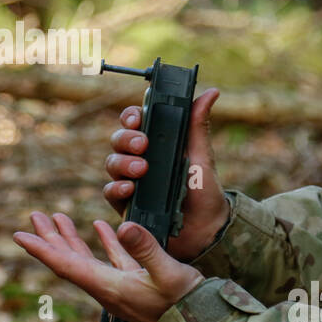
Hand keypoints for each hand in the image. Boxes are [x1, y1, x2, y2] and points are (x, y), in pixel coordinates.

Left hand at [13, 211, 203, 321]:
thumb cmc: (187, 304)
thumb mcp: (167, 273)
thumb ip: (145, 249)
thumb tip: (122, 226)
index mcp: (109, 287)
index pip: (67, 266)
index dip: (42, 249)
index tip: (20, 235)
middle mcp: (109, 289)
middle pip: (69, 261)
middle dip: (50, 238)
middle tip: (33, 216)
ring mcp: (120, 288)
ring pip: (86, 260)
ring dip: (70, 239)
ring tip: (57, 217)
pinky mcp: (135, 285)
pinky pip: (111, 261)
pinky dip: (103, 243)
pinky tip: (101, 228)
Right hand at [103, 88, 229, 261]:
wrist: (206, 228)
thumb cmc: (203, 189)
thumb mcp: (201, 155)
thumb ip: (198, 125)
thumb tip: (211, 92)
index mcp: (156, 143)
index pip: (135, 121)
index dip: (131, 116)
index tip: (137, 118)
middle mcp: (139, 159)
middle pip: (118, 140)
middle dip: (126, 139)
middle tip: (143, 145)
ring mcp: (130, 181)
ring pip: (112, 163)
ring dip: (123, 163)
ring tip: (141, 169)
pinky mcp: (125, 205)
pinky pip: (110, 192)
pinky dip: (117, 188)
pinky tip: (130, 188)